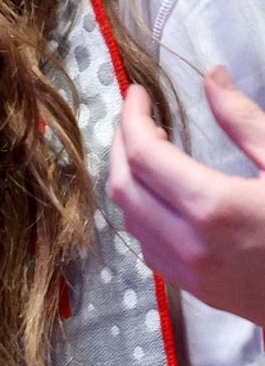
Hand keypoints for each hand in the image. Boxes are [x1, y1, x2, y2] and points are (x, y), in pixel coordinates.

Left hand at [109, 69, 264, 325]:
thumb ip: (244, 121)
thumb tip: (211, 76)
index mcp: (213, 207)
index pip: (142, 153)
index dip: (132, 116)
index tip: (138, 93)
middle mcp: (189, 243)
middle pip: (123, 184)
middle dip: (121, 143)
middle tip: (140, 118)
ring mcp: (189, 273)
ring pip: (129, 217)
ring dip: (129, 178)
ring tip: (151, 150)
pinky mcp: (195, 290)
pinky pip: (147, 244)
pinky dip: (142, 212)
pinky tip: (162, 194)